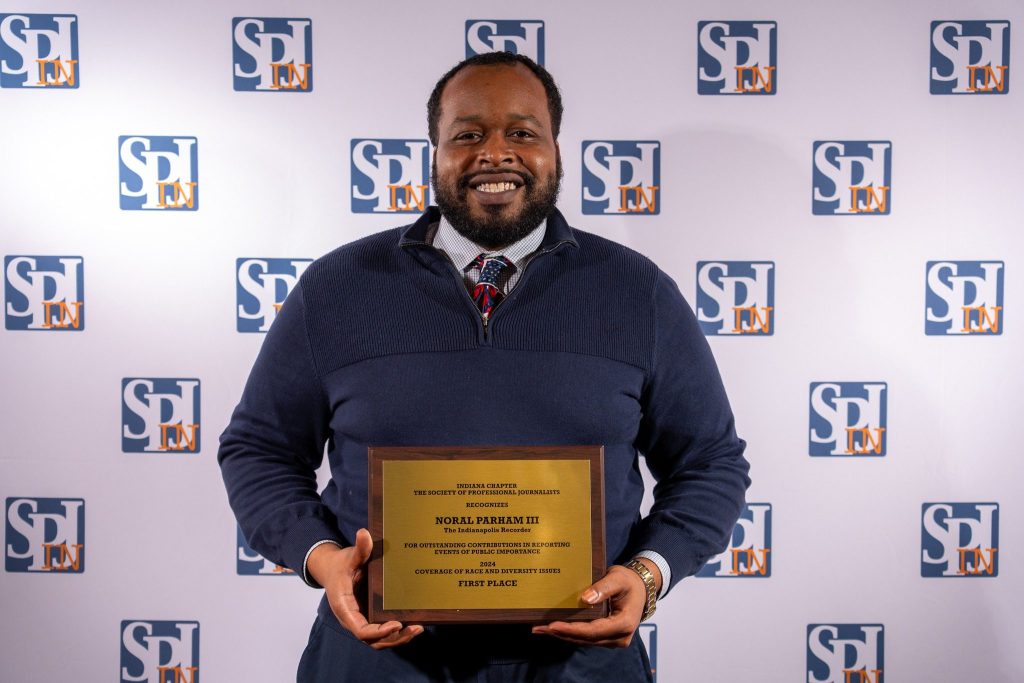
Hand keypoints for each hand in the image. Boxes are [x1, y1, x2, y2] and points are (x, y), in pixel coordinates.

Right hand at [307, 528, 422, 649]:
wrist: (333, 569)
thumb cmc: (341, 564)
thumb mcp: (349, 556)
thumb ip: (359, 549)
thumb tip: (364, 533)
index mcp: (344, 607)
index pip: (360, 629)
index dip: (378, 631)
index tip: (395, 624)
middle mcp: (352, 618)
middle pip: (372, 639)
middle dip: (393, 638)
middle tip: (413, 629)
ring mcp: (361, 620)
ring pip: (378, 639)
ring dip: (398, 638)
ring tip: (417, 629)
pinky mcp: (368, 617)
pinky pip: (381, 631)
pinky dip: (396, 633)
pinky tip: (413, 625)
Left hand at [531, 560, 657, 647]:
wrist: (640, 588)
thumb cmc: (628, 581)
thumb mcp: (618, 578)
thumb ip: (603, 588)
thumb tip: (585, 599)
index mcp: (624, 623)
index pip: (593, 630)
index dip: (572, 629)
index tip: (552, 625)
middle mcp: (619, 637)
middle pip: (586, 638)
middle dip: (561, 633)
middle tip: (538, 628)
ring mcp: (613, 639)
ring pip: (584, 640)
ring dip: (563, 635)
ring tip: (540, 628)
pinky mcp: (606, 637)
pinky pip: (587, 637)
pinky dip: (570, 633)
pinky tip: (554, 628)